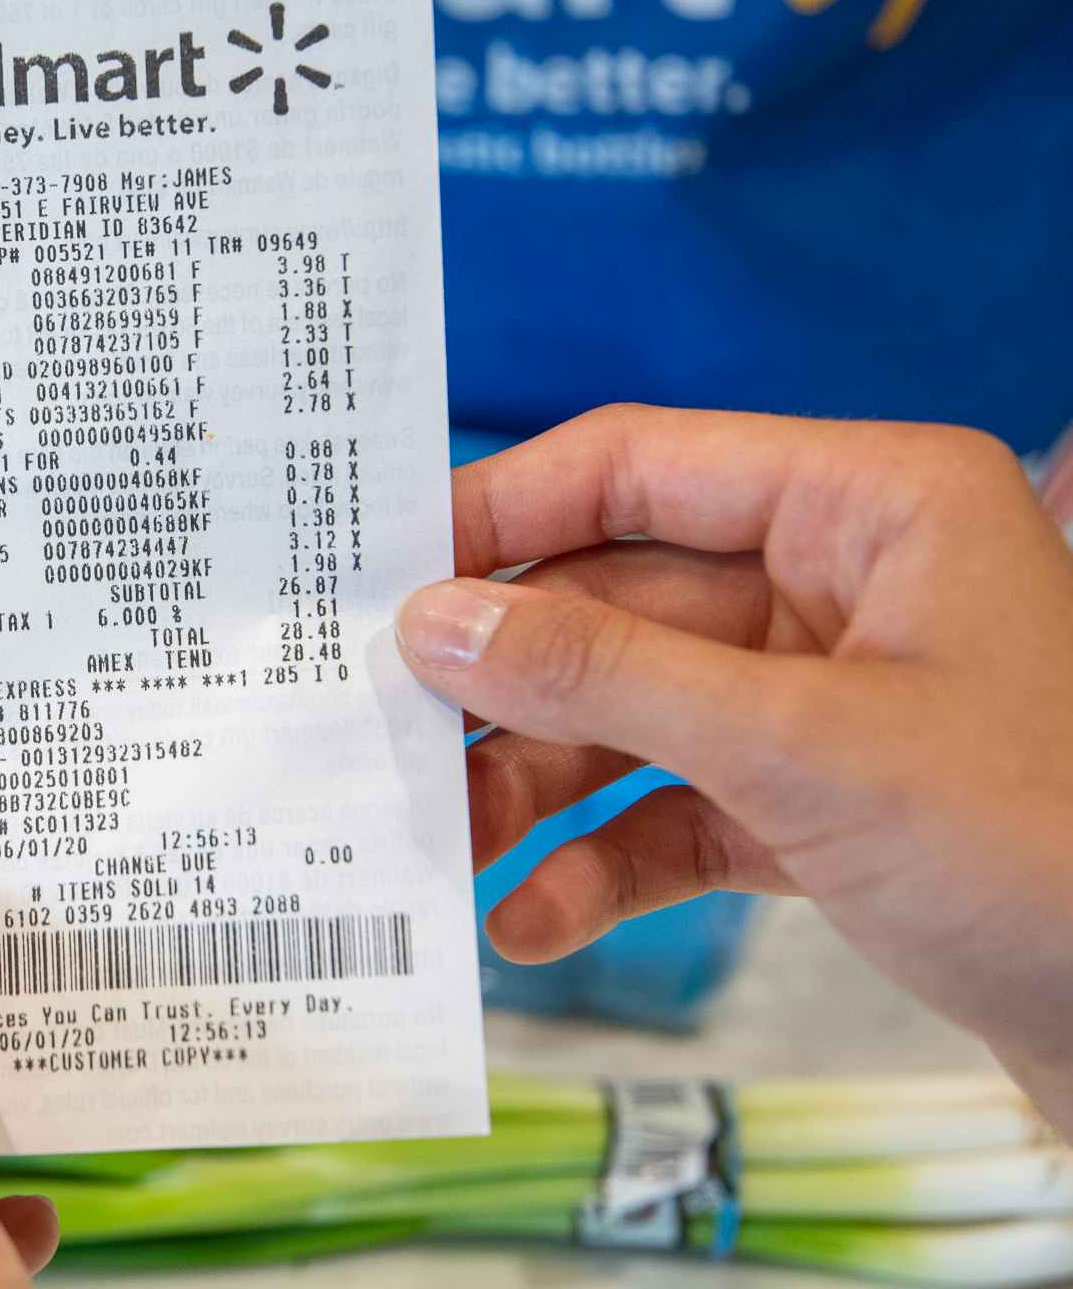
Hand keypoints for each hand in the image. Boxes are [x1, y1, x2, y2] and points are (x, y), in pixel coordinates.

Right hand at [393, 405, 1072, 1129]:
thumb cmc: (1051, 850)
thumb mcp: (801, 749)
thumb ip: (603, 675)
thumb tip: (432, 623)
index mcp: (870, 505)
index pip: (639, 466)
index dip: (500, 513)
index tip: (380, 572)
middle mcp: (846, 585)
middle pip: (619, 604)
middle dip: (507, 686)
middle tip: (388, 735)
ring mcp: (833, 699)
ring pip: (637, 713)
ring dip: (539, 784)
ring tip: (450, 848)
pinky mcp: (826, 805)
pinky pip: (681, 809)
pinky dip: (606, 859)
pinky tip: (538, 918)